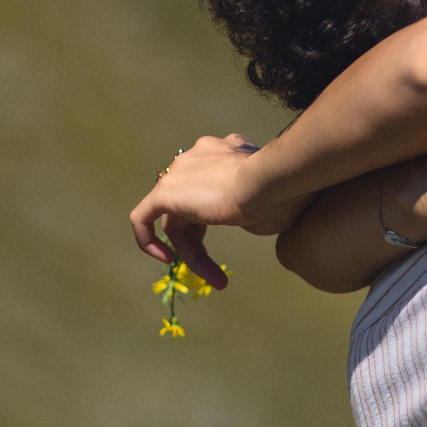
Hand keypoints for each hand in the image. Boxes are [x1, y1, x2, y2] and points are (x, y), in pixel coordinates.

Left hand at [129, 135, 272, 287]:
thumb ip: (254, 205)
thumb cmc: (283, 194)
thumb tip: (255, 217)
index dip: (218, 212)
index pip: (211, 182)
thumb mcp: (271, 201)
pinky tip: (166, 260)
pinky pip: (143, 218)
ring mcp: (181, 170)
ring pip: (176, 216)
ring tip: (211, 276)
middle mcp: (201, 154)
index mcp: (227, 150)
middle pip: (190, 201)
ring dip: (191, 249)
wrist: (273, 179)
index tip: (237, 228)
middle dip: (202, 236)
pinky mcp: (166, 191)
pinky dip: (148, 240)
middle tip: (218, 268)